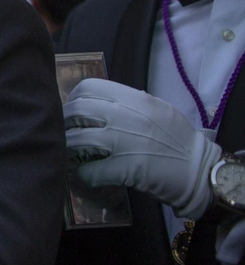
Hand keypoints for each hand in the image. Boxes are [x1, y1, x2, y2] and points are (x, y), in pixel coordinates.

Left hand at [64, 78, 219, 219]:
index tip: (74, 111)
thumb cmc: (178, 141)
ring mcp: (123, 142)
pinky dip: (82, 175)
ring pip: (77, 140)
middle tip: (66, 134)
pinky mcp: (125, 168)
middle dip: (65, 124)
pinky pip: (90, 170)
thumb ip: (129, 103)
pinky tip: (84, 176)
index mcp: (135, 99)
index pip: (89, 87)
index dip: (74, 98)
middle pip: (77, 112)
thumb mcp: (157, 110)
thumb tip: (99, 104)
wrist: (198, 171)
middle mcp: (126, 116)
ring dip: (68, 150)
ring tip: (70, 156)